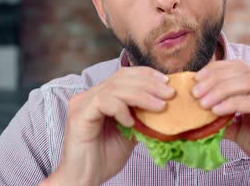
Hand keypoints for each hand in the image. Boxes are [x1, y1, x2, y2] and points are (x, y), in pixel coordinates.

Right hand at [42, 67, 174, 185]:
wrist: (86, 178)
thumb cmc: (105, 158)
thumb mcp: (131, 133)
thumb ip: (142, 117)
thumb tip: (165, 105)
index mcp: (102, 96)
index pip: (124, 75)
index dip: (146, 74)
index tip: (167, 82)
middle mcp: (90, 95)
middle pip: (121, 78)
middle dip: (149, 83)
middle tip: (169, 93)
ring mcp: (83, 103)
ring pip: (115, 87)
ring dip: (142, 95)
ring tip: (160, 106)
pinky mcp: (79, 114)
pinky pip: (103, 101)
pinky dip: (120, 109)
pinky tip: (130, 122)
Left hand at [192, 60, 249, 184]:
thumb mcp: (244, 131)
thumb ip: (227, 120)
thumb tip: (201, 116)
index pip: (240, 67)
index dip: (216, 70)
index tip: (196, 80)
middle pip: (242, 70)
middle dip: (214, 78)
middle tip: (195, 92)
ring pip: (247, 82)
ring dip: (220, 90)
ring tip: (203, 102)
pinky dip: (232, 103)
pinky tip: (217, 111)